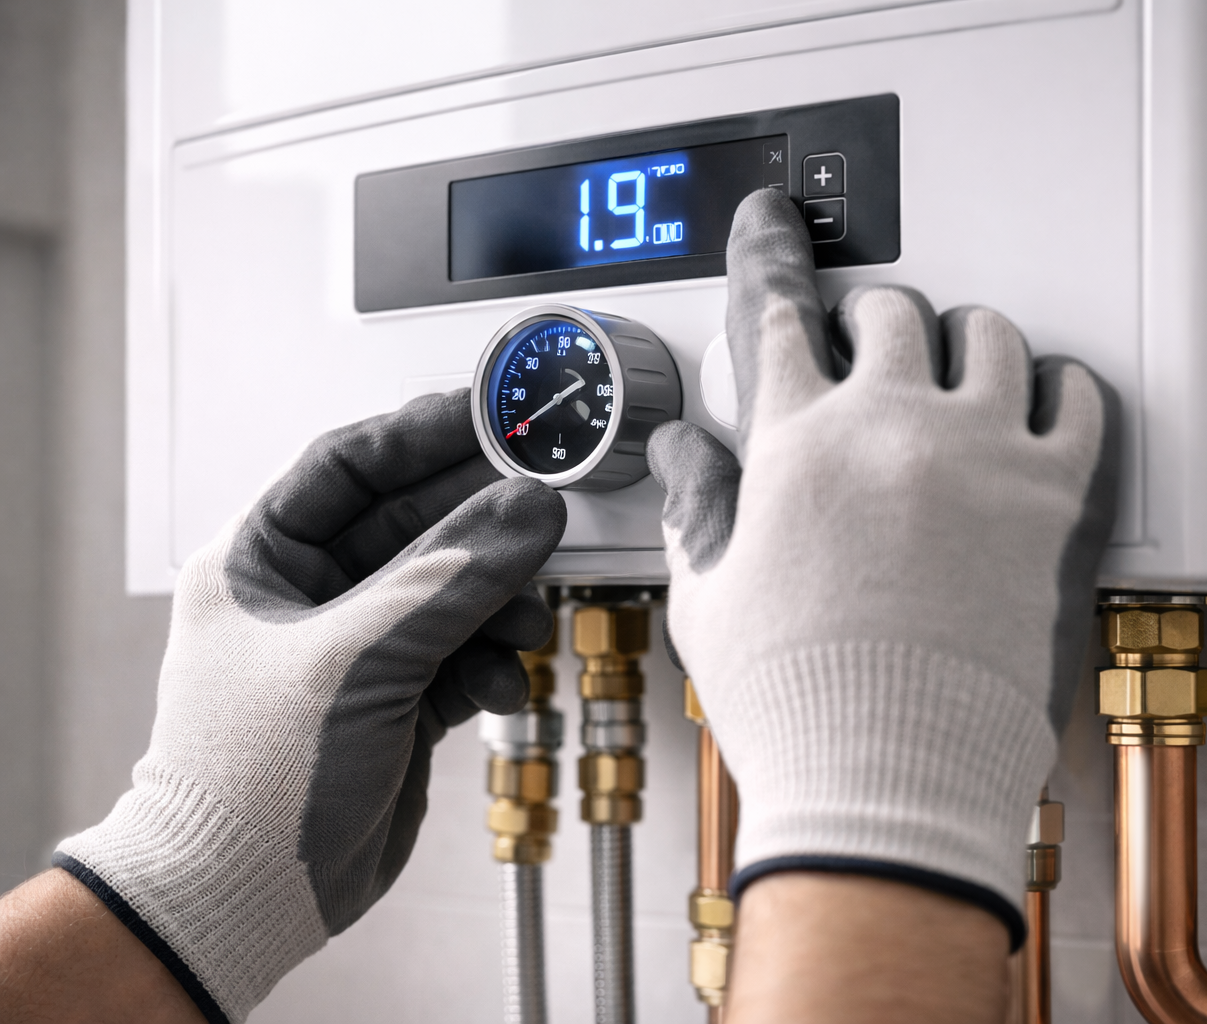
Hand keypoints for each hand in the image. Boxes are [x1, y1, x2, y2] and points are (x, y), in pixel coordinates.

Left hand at [53, 390, 565, 1023]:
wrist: (248, 898)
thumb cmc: (249, 778)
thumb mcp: (356, 657)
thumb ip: (449, 577)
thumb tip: (526, 510)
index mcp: (260, 561)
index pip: (347, 468)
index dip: (419, 436)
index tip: (490, 415)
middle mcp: (309, 597)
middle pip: (413, 527)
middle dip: (478, 527)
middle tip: (541, 509)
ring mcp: (358, 650)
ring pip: (449, 592)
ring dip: (497, 602)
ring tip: (527, 620)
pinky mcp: (398, 700)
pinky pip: (463, 652)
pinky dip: (492, 661)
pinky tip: (501, 680)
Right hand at [647, 189, 1118, 944]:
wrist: (889, 778)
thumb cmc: (797, 701)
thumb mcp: (711, 597)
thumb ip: (702, 504)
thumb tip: (684, 451)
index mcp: (795, 443)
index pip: (778, 309)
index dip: (770, 254)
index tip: (774, 225)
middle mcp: (888, 427)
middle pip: (889, 308)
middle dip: (872, 319)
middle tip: (870, 347)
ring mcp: (976, 454)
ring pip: (985, 333)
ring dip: (962, 341)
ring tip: (955, 373)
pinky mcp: (1050, 497)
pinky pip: (1076, 397)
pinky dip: (1057, 387)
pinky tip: (1039, 405)